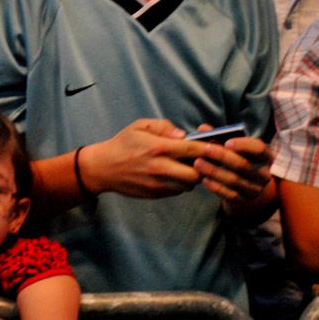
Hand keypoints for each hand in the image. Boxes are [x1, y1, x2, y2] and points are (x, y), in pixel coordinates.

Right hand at [82, 119, 204, 197]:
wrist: (103, 168)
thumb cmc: (123, 144)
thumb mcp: (140, 126)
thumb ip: (164, 127)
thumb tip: (183, 135)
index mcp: (158, 147)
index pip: (192, 149)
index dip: (208, 148)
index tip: (215, 146)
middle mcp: (160, 167)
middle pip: (196, 174)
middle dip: (202, 167)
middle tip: (200, 160)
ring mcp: (157, 183)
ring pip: (188, 185)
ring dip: (192, 177)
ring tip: (186, 167)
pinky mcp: (154, 194)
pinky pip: (177, 191)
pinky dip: (180, 184)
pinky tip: (174, 174)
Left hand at [190, 127, 271, 202]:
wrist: (246, 183)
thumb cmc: (239, 158)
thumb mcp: (235, 147)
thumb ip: (220, 136)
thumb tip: (203, 128)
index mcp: (265, 156)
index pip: (258, 148)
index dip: (243, 145)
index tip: (226, 142)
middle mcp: (264, 174)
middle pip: (243, 164)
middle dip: (222, 156)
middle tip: (205, 149)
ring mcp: (255, 189)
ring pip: (233, 180)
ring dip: (214, 171)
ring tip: (197, 163)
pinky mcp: (244, 199)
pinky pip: (229, 194)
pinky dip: (215, 186)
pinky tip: (203, 179)